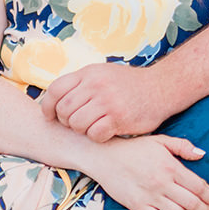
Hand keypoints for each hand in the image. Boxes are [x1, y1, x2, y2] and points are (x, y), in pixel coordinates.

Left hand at [40, 63, 166, 141]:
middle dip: (66, 121)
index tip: (50, 116)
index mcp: (89, 73)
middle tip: (77, 123)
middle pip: (64, 110)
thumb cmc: (128, 84)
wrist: (161, 87)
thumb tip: (54, 99)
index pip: (56, 89)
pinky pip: (95, 134)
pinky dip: (96, 136)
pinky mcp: (119, 118)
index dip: (48, 106)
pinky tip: (105, 131)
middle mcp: (96, 85)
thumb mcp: (102, 73)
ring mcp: (108, 101)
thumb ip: (81, 83)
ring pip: (77, 124)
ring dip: (81, 130)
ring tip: (92, 126)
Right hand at [89, 136, 208, 209]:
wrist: (106, 156)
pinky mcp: (138, 206)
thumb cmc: (134, 147)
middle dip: (204, 209)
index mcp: (170, 167)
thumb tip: (202, 154)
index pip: (198, 186)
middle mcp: (162, 183)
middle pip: (191, 202)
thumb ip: (183, 146)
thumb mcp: (160, 141)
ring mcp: (150, 196)